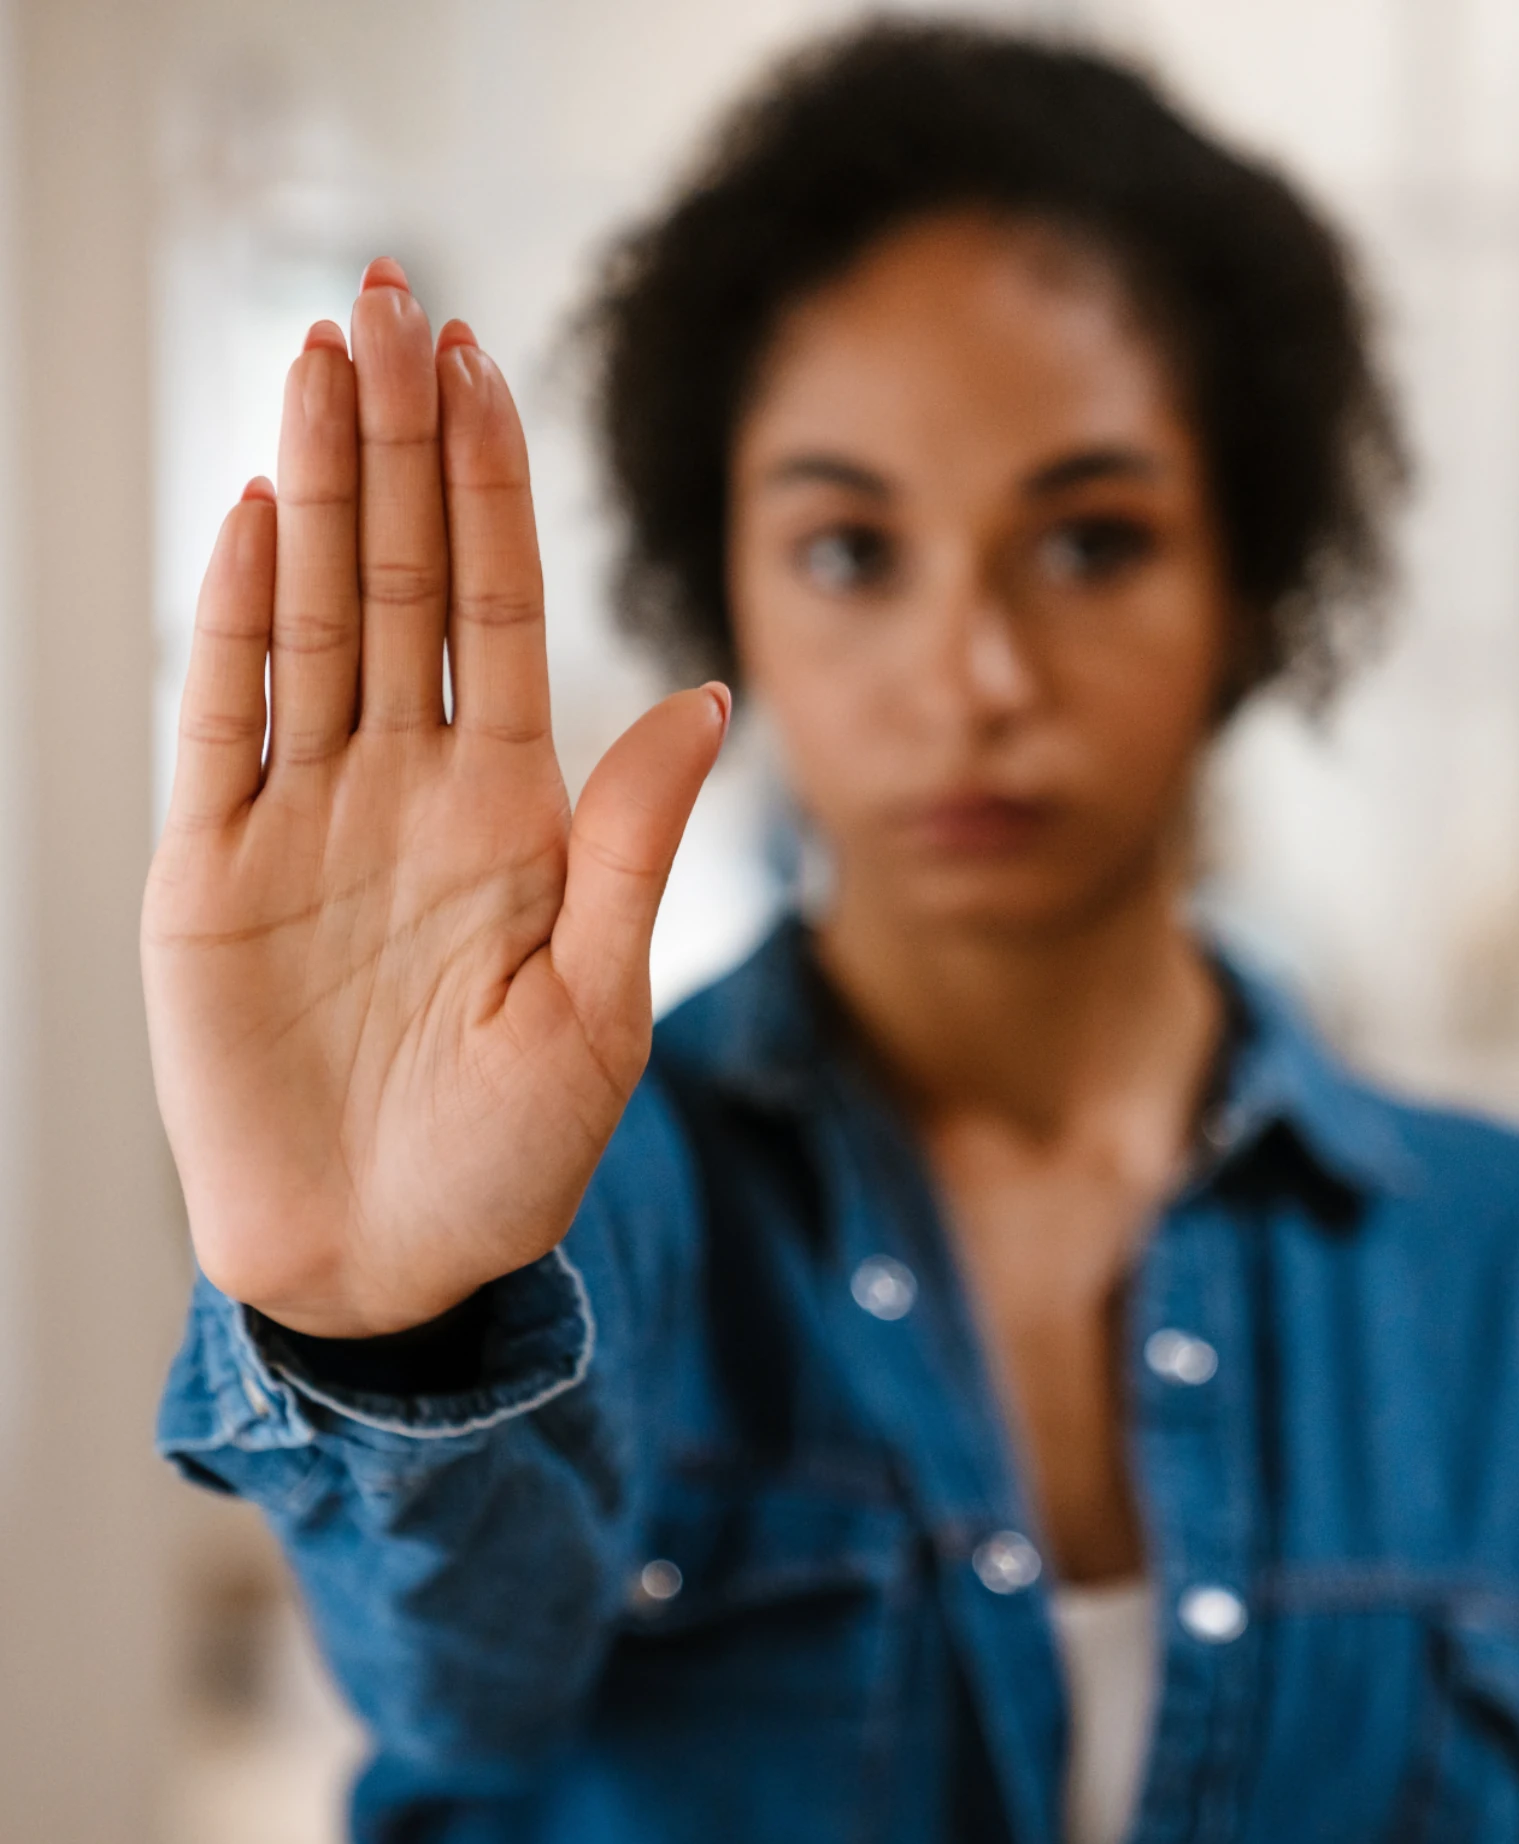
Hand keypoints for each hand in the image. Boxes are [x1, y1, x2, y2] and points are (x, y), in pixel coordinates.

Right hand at [142, 259, 727, 1335]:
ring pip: (309, 621)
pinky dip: (231, 625)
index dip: (489, 487)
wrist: (385, 1266)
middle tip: (390, 299)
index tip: (481, 362)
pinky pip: (220, 725)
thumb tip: (707, 690)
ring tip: (320, 358)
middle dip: (397, 443)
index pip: (495, 611)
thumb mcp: (598, 1005)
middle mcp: (404, 790)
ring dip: (314, 491)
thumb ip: (632, 844)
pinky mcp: (209, 875)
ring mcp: (302, 822)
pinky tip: (250, 518)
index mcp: (509, 813)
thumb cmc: (509, 1159)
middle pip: (399, 581)